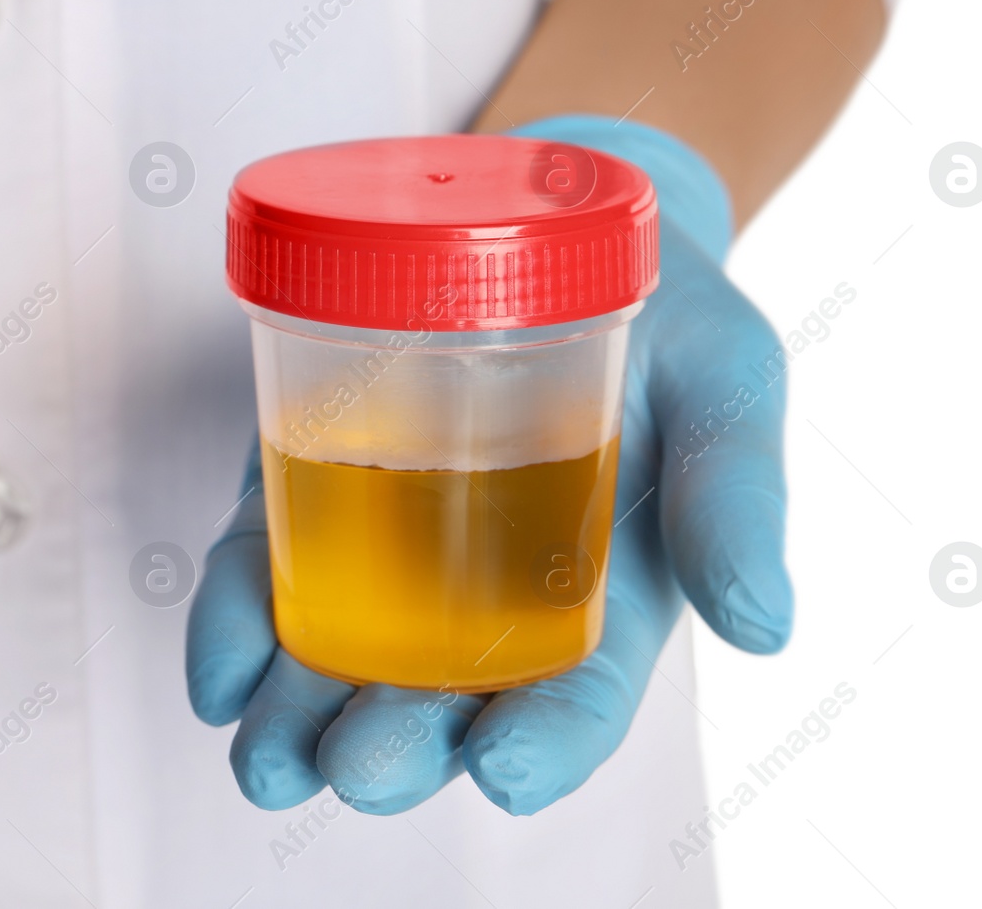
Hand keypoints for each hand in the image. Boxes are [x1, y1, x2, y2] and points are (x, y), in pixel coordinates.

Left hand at [186, 116, 792, 814]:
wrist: (567, 216)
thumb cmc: (665, 317)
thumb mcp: (727, 381)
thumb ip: (736, 493)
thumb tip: (763, 627)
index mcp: (606, 601)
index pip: (575, 701)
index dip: (542, 746)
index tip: (501, 764)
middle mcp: (494, 599)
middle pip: (442, 703)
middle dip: (397, 746)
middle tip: (361, 761)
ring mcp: (399, 549)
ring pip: (342, 663)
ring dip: (297, 720)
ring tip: (267, 755)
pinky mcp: (323, 487)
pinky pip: (270, 572)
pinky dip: (237, 627)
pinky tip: (219, 674)